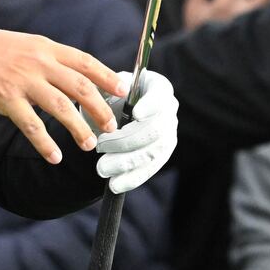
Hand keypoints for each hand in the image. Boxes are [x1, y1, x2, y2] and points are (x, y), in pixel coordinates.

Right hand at [0, 21, 122, 164]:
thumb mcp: (22, 45)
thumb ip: (45, 59)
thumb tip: (69, 78)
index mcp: (44, 47)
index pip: (84, 61)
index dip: (107, 76)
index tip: (124, 90)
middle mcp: (38, 62)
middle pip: (80, 86)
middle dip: (101, 108)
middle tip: (112, 126)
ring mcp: (22, 80)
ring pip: (61, 107)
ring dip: (79, 129)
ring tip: (90, 145)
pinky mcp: (5, 98)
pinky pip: (31, 125)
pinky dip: (46, 143)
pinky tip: (55, 157)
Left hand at [94, 71, 178, 193]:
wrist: (113, 110)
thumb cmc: (108, 93)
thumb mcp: (103, 84)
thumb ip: (101, 86)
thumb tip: (100, 92)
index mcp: (157, 87)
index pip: (160, 95)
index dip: (150, 105)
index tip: (135, 113)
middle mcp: (169, 110)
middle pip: (155, 129)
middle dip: (127, 140)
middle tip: (100, 146)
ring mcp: (168, 134)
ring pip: (152, 152)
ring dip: (125, 163)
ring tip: (101, 168)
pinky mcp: (161, 155)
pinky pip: (150, 169)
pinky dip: (132, 178)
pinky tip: (115, 184)